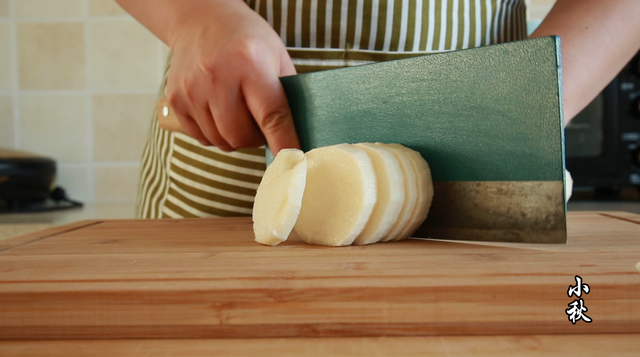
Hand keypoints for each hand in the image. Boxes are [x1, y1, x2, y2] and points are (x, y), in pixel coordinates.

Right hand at [166, 0, 299, 153]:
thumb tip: (300, 137)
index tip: (294, 164)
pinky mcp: (176, 99)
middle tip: (258, 122)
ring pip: (221, 141)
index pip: (272, 116)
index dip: (284, 144)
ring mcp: (192, 89)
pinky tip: (219, 111)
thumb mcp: (276, 56)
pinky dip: (215, 134)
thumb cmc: (246, 39)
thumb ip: (288, 95)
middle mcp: (217, 76)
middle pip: (240, 136)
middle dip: (255, 138)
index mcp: (249, 63)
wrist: (200, 19)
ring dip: (234, 136)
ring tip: (238, 112)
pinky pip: (201, 138)